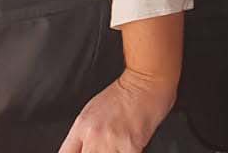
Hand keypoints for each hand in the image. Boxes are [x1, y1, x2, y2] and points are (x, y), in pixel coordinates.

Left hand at [58, 66, 176, 152]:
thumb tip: (80, 149)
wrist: (146, 81)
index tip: (83, 151)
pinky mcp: (131, 146)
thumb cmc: (123, 93)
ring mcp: (112, 142)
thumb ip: (82, 134)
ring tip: (116, 145)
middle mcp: (94, 135)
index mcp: (82, 126)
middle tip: (102, 148)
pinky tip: (129, 146)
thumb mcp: (92, 110)